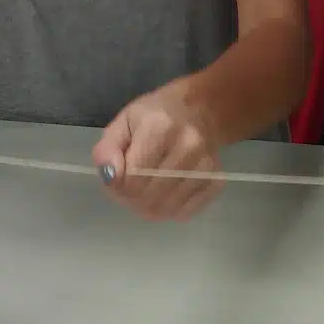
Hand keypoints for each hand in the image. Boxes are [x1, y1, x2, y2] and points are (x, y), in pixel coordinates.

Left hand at [93, 80, 223, 220]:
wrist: (198, 111)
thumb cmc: (154, 116)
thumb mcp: (123, 123)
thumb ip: (107, 150)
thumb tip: (110, 178)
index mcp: (160, 127)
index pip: (133, 177)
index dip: (118, 187)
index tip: (116, 182)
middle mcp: (188, 146)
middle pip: (150, 196)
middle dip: (131, 200)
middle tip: (127, 192)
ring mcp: (206, 166)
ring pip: (168, 208)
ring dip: (149, 209)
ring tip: (144, 196)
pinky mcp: (216, 181)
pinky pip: (186, 212)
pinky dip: (170, 211)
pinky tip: (164, 197)